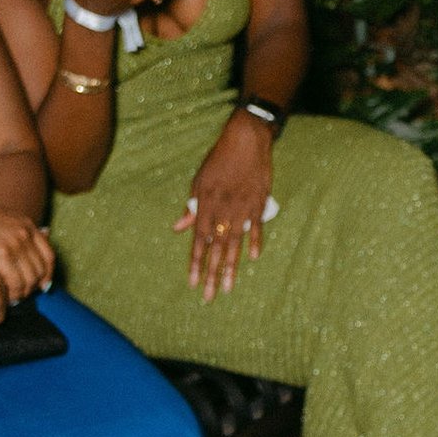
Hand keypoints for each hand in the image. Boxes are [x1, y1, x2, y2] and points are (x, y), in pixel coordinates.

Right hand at [0, 198, 54, 309]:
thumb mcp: (0, 221)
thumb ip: (15, 231)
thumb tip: (30, 243)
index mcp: (26, 223)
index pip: (48, 254)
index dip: (48, 273)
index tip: (43, 285)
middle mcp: (24, 232)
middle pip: (40, 268)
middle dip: (34, 286)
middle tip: (24, 295)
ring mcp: (14, 242)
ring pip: (30, 277)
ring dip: (23, 292)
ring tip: (14, 298)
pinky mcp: (1, 253)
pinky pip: (16, 281)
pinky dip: (13, 292)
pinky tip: (6, 296)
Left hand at [175, 111, 273, 299]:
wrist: (245, 139)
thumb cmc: (218, 159)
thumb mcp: (199, 181)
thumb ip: (190, 207)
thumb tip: (178, 228)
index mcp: (205, 204)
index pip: (198, 240)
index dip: (195, 263)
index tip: (192, 283)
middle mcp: (222, 209)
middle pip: (215, 248)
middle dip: (211, 274)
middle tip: (209, 297)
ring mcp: (242, 207)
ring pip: (235, 243)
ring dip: (230, 267)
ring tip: (227, 288)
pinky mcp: (259, 202)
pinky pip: (256, 227)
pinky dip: (255, 242)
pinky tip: (252, 259)